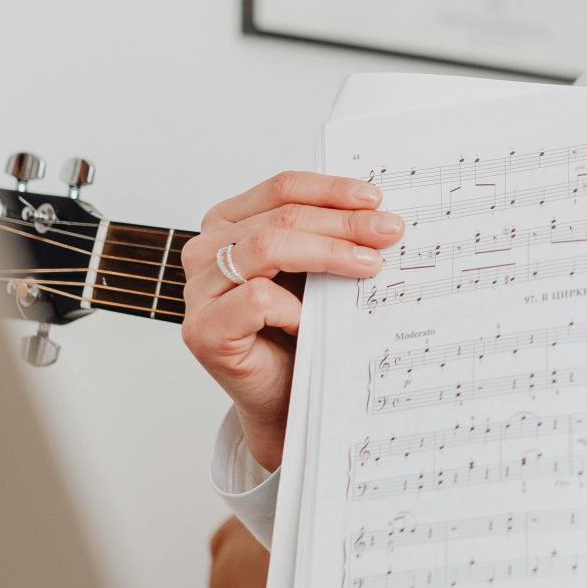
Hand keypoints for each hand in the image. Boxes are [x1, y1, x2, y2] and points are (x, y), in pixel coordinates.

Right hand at [179, 171, 403, 471]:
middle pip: (281, 218)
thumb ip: (328, 236)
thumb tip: (378, 213)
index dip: (331, 190)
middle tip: (388, 232)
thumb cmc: (298, 333)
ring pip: (268, 248)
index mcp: (228, 223)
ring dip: (329, 254)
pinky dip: (294, 306)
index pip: (281, 189)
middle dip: (342, 223)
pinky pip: (257, 299)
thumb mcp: (315, 273)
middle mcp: (205, 250)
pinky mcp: (202, 330)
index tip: (375, 200)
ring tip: (369, 266)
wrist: (284, 398)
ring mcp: (198, 291)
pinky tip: (312, 321)